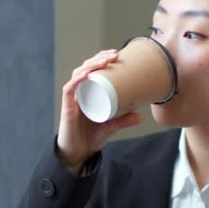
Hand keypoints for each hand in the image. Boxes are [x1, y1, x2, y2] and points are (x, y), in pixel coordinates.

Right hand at [56, 49, 141, 173]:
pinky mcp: (67, 107)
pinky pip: (70, 89)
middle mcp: (78, 92)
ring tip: (105, 61)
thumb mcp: (111, 126)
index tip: (117, 54)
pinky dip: (77, 80)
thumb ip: (124, 121)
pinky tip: (86, 74)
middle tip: (114, 54)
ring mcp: (72, 99)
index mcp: (88, 92)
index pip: (92, 69)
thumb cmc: (91, 136)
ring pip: (78, 74)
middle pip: (86, 68)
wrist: (79, 153)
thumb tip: (141, 116)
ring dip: (91, 65)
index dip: (102, 59)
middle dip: (99, 58)